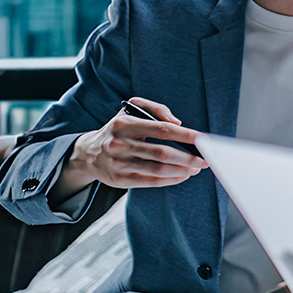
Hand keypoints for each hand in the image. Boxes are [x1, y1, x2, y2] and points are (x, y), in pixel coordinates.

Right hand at [53, 97, 205, 200]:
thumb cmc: (118, 129)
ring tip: (197, 168)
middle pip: (163, 153)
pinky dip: (171, 180)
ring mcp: (119, 163)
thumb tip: (178, 123)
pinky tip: (183, 175)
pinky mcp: (120, 180)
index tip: (204, 140)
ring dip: (183, 170)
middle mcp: (119, 144)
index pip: (162, 129)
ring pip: (158, 169)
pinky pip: (151, 182)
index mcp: (124, 124)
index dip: (186, 135)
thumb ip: (156, 109)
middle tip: (205, 159)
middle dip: (188, 157)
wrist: (88, 153)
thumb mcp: (131, 110)